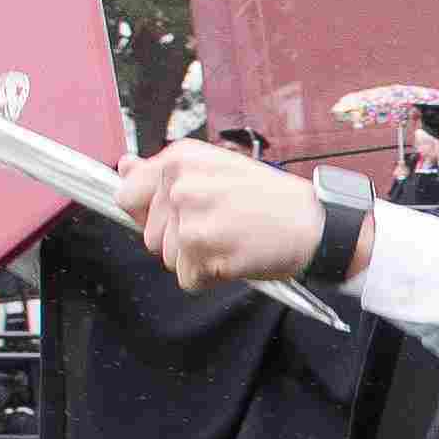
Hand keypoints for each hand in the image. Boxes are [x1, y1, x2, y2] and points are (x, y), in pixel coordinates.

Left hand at [123, 141, 325, 290]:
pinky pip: (188, 279)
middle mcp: (180, 183)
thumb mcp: (215, 171)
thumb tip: (122, 167)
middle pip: (149, 235)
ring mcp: (189, 216)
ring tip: (231, 239)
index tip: (182, 216)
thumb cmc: (269, 200)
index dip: (152, 215)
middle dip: (180, 240)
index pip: (127, 196)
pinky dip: (211, 278)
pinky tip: (236, 256)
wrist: (316, 223)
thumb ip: (163, 173)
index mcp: (181, 159)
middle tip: (221, 226)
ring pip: (168, 258)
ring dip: (197, 260)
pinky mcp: (201, 249)